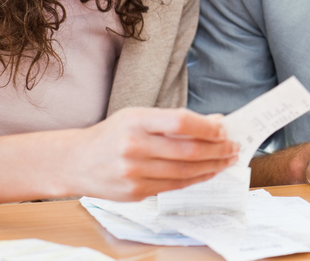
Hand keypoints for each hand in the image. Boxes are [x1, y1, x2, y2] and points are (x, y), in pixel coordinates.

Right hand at [65, 107, 239, 200]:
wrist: (75, 161)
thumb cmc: (112, 134)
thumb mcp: (139, 116)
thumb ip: (175, 120)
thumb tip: (215, 123)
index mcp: (136, 121)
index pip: (181, 122)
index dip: (207, 127)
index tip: (224, 130)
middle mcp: (134, 147)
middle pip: (188, 151)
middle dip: (218, 150)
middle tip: (234, 147)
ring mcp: (134, 173)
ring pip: (185, 172)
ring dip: (212, 167)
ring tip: (227, 160)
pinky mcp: (135, 193)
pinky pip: (174, 186)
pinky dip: (196, 179)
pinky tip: (208, 172)